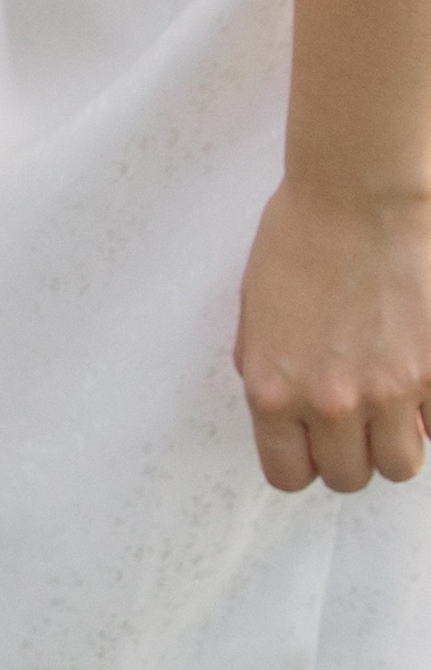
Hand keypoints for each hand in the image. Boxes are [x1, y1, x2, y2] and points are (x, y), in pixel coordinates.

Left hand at [234, 180, 430, 491]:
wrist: (362, 193)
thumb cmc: (301, 238)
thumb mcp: (256, 317)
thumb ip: (266, 373)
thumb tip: (285, 414)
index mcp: (275, 393)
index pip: (288, 476)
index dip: (304, 461)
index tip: (315, 444)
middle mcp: (332, 403)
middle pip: (350, 476)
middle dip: (352, 452)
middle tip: (359, 419)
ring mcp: (393, 389)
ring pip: (402, 463)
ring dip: (399, 439)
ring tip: (396, 400)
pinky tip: (420, 372)